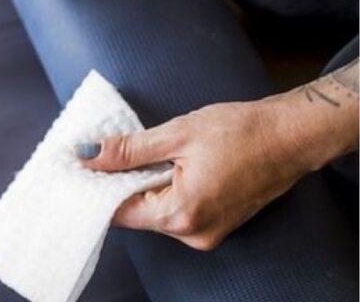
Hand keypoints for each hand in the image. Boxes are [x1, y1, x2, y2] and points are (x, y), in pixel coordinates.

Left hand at [77, 62, 358, 250]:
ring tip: (124, 154)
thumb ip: (128, 150)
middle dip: (113, 184)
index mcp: (182, 213)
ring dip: (137, 185)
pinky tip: (152, 165)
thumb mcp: (177, 134)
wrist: (292, 136)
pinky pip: (173, 210)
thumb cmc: (242, 131)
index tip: (73, 167)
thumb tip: (88, 155)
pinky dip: (159, 189)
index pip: (119, 211)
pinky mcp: (214, 223)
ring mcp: (206, 232)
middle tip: (92, 154)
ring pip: (153, 212)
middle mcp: (193, 233)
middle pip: (135, 213)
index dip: (94, 188)